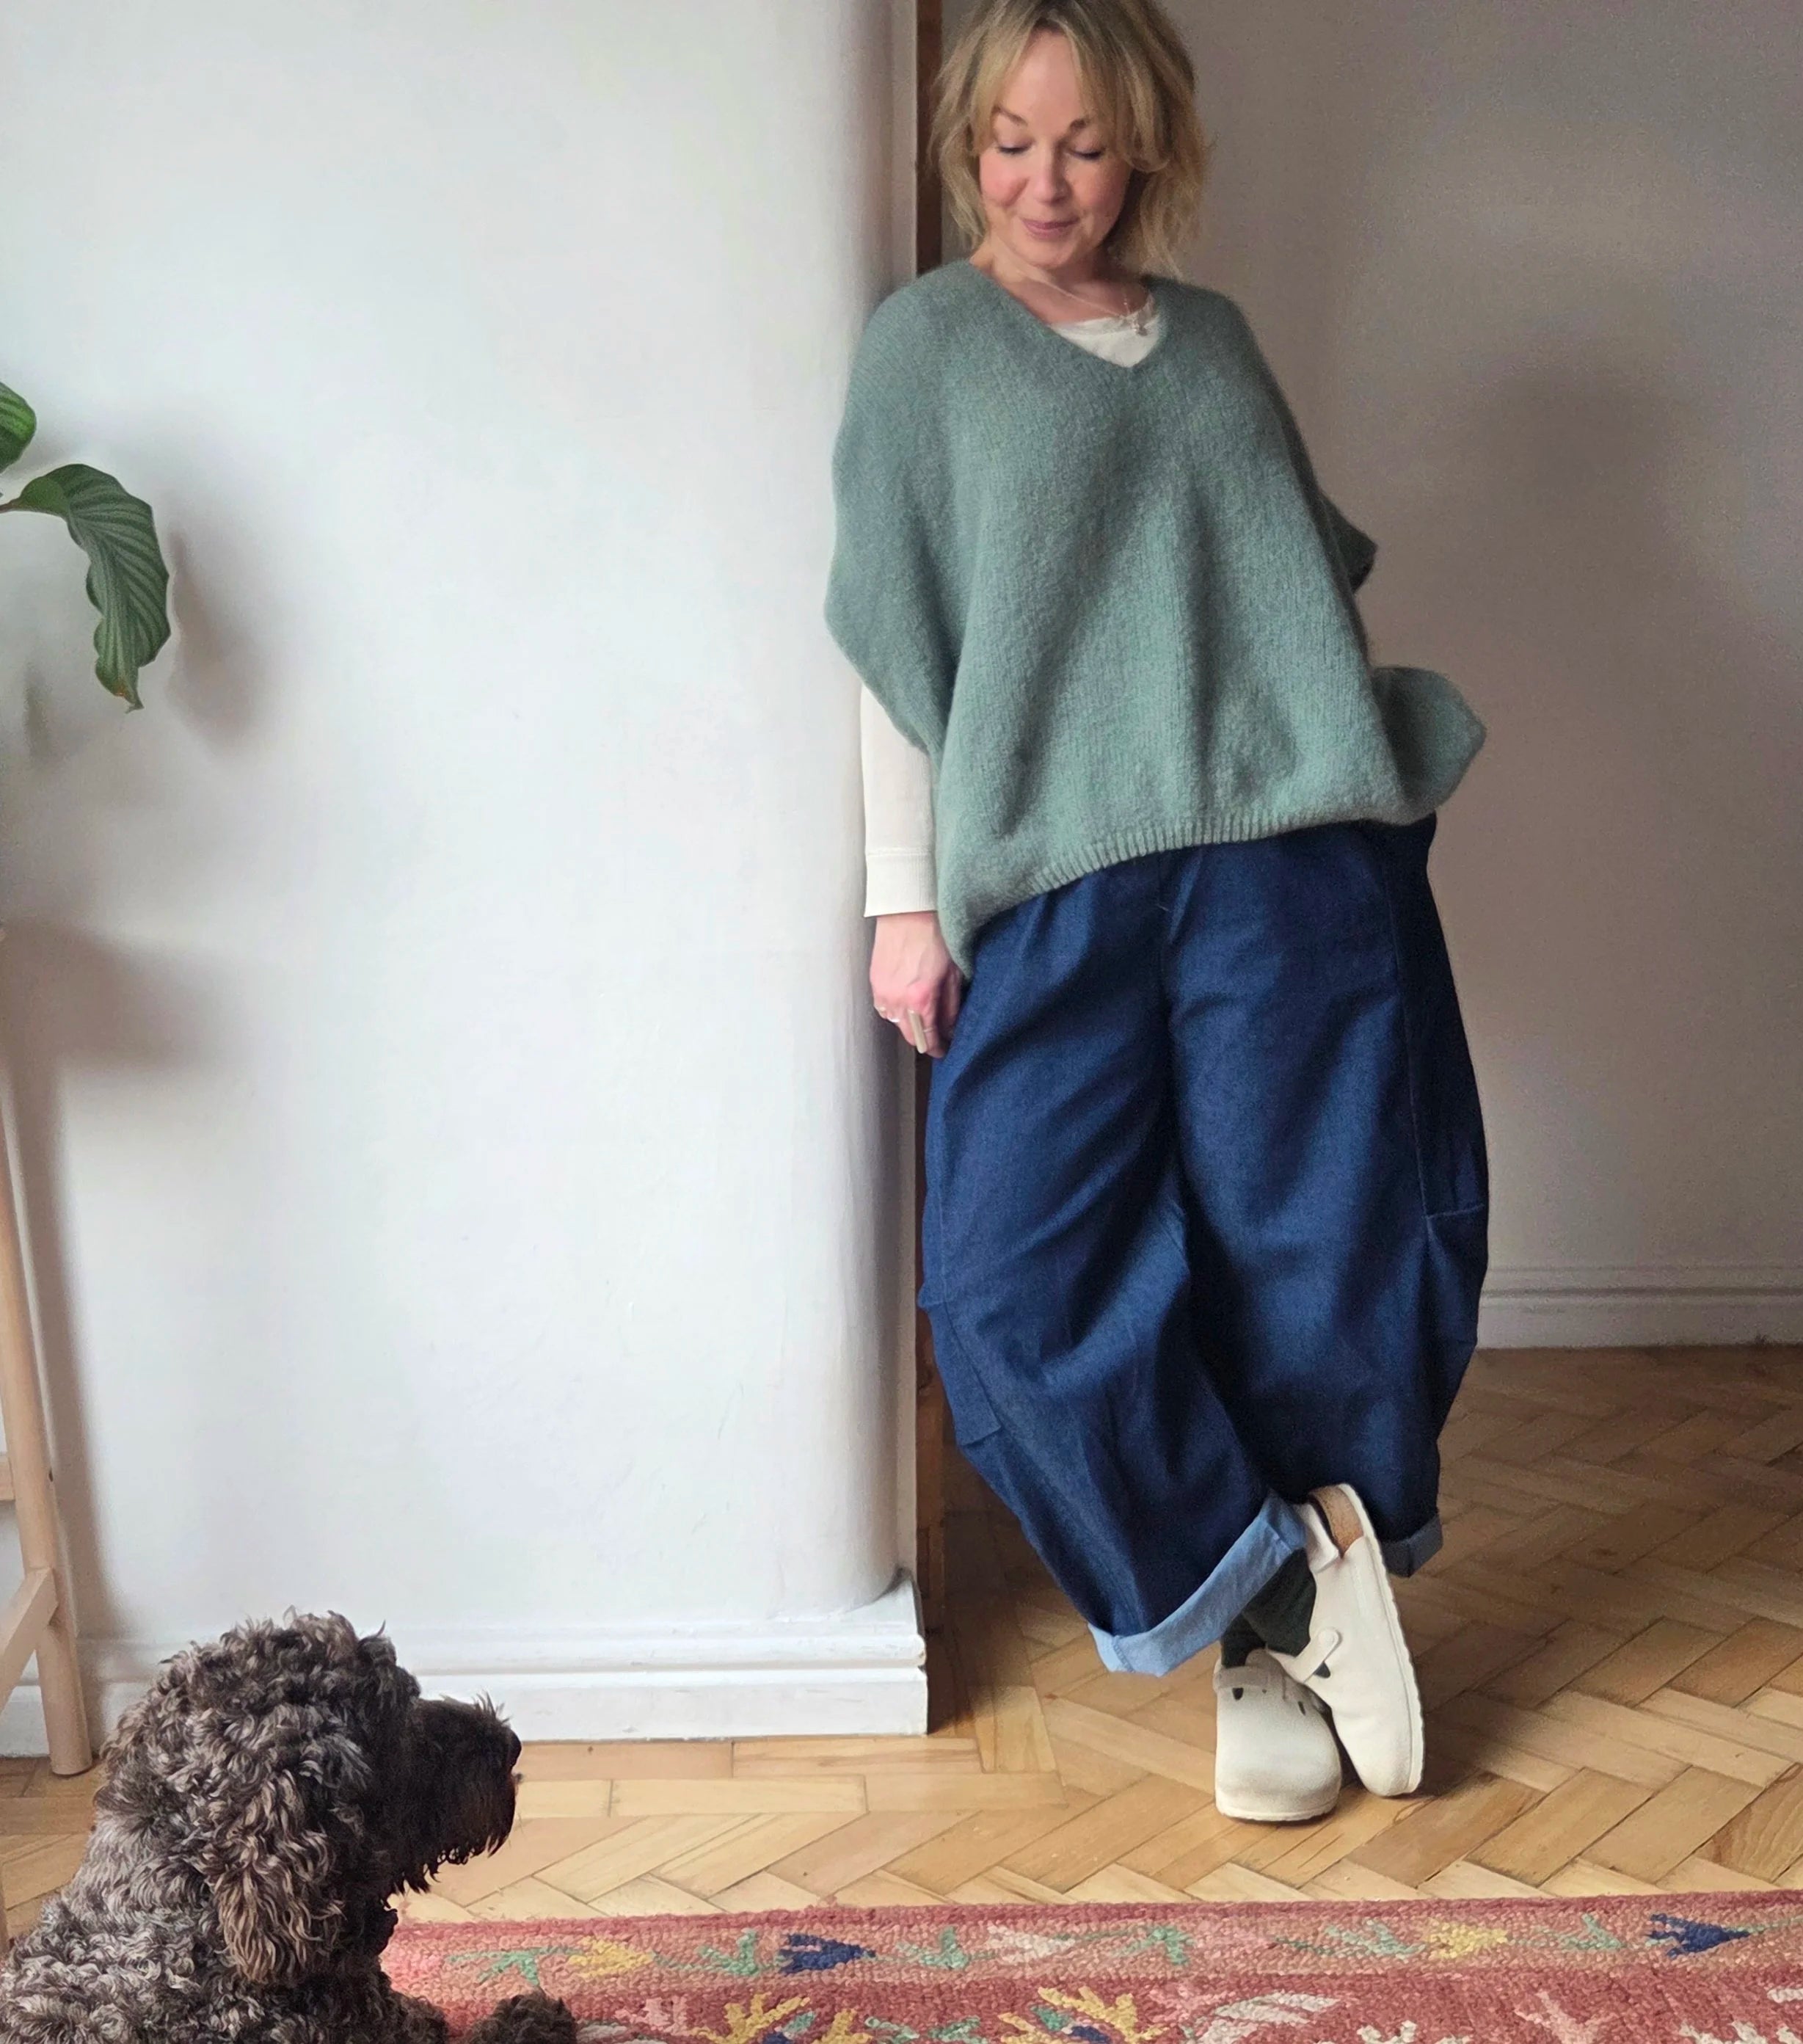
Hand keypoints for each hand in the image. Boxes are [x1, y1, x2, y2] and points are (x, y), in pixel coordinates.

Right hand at [870, 911, 962, 1058]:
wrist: (908, 910)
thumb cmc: (935, 936)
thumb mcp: (952, 974)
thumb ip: (951, 1007)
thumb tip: (950, 1030)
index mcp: (920, 1000)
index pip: (927, 1039)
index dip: (937, 1048)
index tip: (944, 1049)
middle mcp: (896, 1001)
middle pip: (908, 1035)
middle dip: (923, 1038)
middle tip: (936, 1035)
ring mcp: (881, 991)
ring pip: (895, 1021)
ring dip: (908, 1023)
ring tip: (922, 1014)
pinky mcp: (874, 981)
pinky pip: (883, 1006)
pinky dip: (895, 1009)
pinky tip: (906, 999)